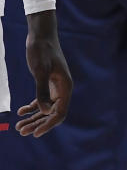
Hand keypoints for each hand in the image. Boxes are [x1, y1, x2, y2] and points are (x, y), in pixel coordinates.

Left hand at [17, 10, 71, 136]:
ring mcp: (55, 87)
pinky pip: (41, 101)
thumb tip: (46, 111)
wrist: (41, 36)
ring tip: (18, 127)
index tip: (34, 133)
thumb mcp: (40, 71)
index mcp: (65, 87)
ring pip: (46, 109)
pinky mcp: (47, 84)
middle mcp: (62, 89)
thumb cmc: (42, 52)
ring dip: (33, 119)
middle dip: (37, 124)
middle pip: (52, 114)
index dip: (48, 125)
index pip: (60, 113)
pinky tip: (20, 112)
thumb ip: (42, 92)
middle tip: (21, 132)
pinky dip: (31, 108)